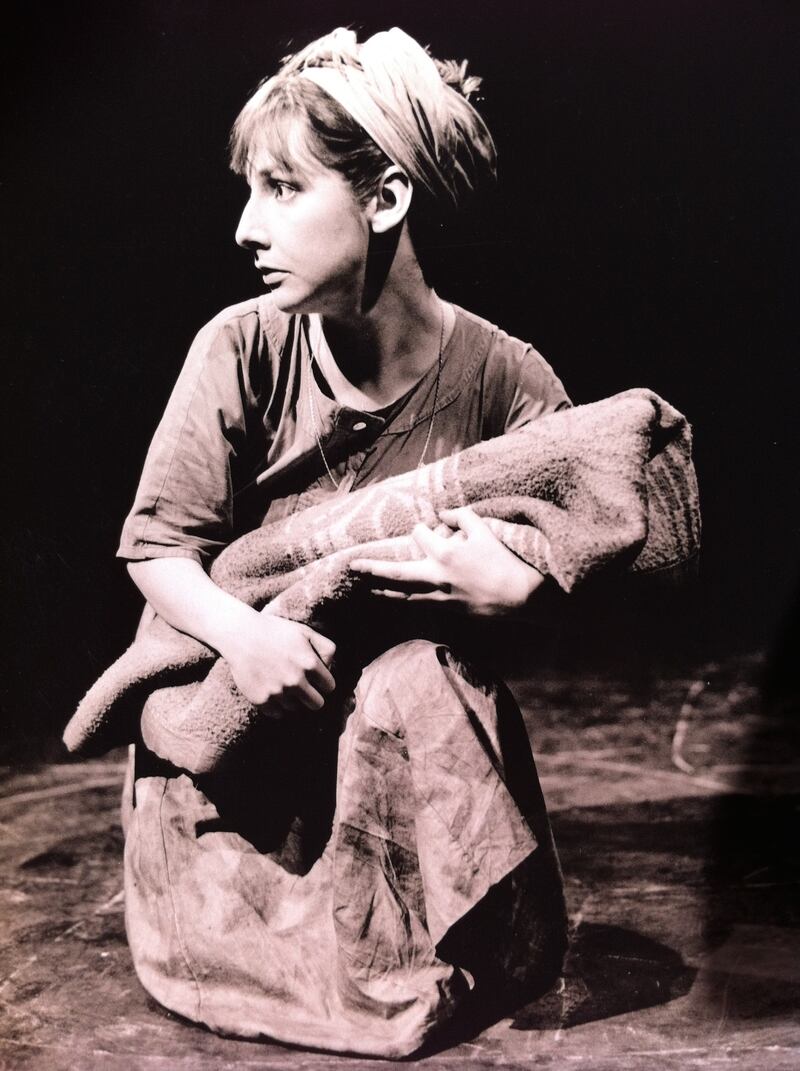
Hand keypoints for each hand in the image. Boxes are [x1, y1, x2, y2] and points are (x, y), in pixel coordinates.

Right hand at [220, 609, 336, 713]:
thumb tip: (331, 669)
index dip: (323, 682)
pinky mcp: (261, 700)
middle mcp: (295, 681)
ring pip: (296, 708)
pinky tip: (271, 689)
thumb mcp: (305, 632)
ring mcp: (278, 692)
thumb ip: (327, 648)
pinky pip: (278, 713)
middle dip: (313, 696)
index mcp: (309, 664)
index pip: (329, 687)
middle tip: (303, 687)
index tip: (316, 678)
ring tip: (282, 683)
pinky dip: (276, 705)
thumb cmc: (275, 631)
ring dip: (292, 699)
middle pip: (317, 704)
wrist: (240, 634)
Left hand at [350, 507, 545, 616]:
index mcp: (446, 552)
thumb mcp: (484, 530)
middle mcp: (437, 576)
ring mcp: (440, 596)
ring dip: (382, 590)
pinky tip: (394, 599)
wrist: (520, 595)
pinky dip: (402, 601)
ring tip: (366, 587)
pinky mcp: (447, 610)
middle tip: (353, 566)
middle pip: (397, 573)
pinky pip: (418, 604)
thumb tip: (443, 513)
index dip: (421, 529)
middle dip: (373, 569)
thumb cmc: (503, 560)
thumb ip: (461, 517)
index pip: (420, 535)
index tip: (426, 529)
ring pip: (403, 595)